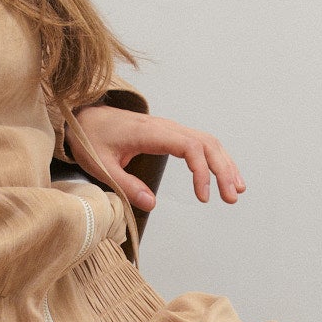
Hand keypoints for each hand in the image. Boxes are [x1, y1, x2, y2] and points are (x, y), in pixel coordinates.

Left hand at [67, 103, 245, 211]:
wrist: (85, 117)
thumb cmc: (91, 138)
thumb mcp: (101, 165)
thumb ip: (126, 185)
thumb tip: (151, 204)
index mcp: (150, 132)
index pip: (189, 147)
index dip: (201, 171)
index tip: (203, 197)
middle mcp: (165, 127)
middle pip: (206, 143)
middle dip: (223, 170)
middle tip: (231, 198)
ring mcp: (170, 129)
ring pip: (208, 142)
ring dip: (224, 165)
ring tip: (236, 191)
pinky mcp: (170, 134)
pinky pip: (200, 143)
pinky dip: (215, 159)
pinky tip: (224, 176)